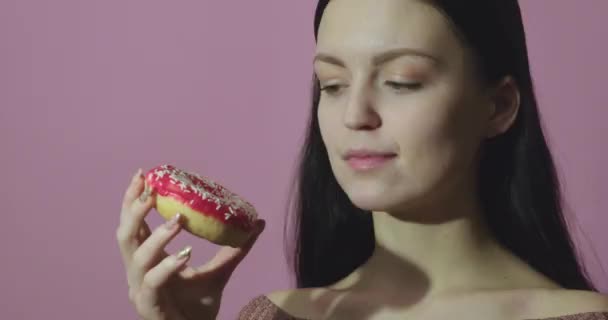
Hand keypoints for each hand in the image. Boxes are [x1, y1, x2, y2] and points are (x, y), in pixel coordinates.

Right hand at [116, 169, 264, 319]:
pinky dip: (168, 265)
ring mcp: (140, 289)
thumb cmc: (200, 306)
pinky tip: (186, 253)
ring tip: (179, 220)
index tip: (144, 174)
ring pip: (136, 256)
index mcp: (149, 259)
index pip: (134, 224)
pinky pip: (153, 282)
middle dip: (134, 210)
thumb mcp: (221, 271)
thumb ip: (235, 248)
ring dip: (157, 235)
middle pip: (125, 235)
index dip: (133, 199)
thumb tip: (259, 222)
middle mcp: (139, 271)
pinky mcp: (148, 306)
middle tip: (152, 192)